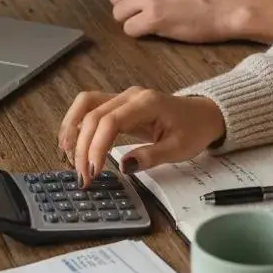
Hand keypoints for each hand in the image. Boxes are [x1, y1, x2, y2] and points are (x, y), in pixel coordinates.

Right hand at [58, 87, 225, 186]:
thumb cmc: (193, 129)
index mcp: (147, 103)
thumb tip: (124, 166)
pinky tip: (72, 143)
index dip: (96, 147)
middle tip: (82, 176)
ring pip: (85, 105)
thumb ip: (151, 156)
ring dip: (72, 130)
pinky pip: (89, 108)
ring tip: (69, 158)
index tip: (92, 172)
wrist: (203, 114)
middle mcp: (130, 95)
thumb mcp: (179, 149)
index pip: (110, 121)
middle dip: (82, 147)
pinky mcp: (117, 104)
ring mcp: (122, 97)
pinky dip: (76, 124)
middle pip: (93, 114)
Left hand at [110, 0, 246, 41]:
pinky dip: (139, 33)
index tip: (134, 1)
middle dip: (126, 8)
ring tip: (149, 24)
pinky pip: (129, 29)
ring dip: (131, 21)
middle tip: (142, 15)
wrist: (229, 6)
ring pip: (119, 14)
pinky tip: (154, 31)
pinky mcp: (153, 18)